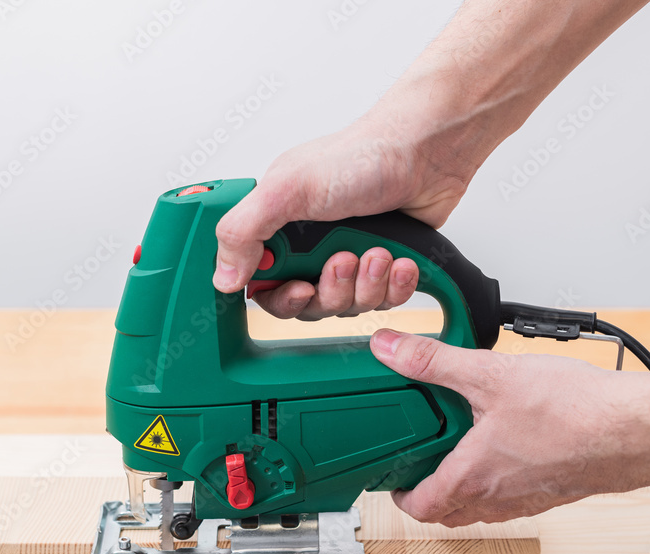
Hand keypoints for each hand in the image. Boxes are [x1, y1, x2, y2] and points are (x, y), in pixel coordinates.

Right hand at [212, 89, 480, 315]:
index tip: (299, 287)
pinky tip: (400, 260)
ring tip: (376, 252)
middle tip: (343, 260)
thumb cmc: (361, 156)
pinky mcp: (385, 267)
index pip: (264, 286)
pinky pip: (385, 301)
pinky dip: (395, 285)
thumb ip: (243, 231)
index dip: (281, 297)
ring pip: (348, 306)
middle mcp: (311, 245)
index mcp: (279, 226)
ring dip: (365, 284)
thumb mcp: (287, 189)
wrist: (427, 151)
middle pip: (308, 304)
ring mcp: (349, 257)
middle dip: (330, 290)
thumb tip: (222, 277)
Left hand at [369, 329, 649, 526]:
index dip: (398, 495)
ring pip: (483, 507)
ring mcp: (531, 499)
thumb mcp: (490, 375)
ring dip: (465, 488)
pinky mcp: (558, 490)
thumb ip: (434, 361)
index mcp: (473, 478)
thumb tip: (390, 349)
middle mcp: (500, 498)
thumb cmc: (576, 412)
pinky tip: (511, 442)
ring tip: (461, 448)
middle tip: (420, 462)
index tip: (390, 477)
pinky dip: (500, 479)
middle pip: (449, 512)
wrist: (641, 430)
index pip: (420, 507)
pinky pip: (516, 496)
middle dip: (429, 492)